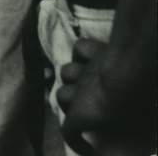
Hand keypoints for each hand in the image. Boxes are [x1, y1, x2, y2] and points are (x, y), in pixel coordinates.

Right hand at [58, 38, 153, 155]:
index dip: (75, 141)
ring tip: (86, 86)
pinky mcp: (94, 49)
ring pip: (66, 71)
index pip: (68, 131)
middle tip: (86, 112)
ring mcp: (85, 68)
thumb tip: (110, 152)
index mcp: (85, 112)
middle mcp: (80, 90)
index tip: (88, 148)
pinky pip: (80, 49)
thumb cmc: (133, 102)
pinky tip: (90, 61)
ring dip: (73, 80)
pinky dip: (82, 56)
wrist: (133, 66)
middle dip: (70, 105)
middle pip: (62, 97)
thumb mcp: (131, 134)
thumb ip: (119, 145)